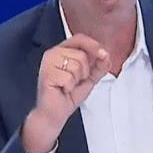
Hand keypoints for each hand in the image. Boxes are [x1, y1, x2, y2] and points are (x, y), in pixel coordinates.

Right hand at [22, 34, 110, 152]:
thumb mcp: (90, 78)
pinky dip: (69, 87)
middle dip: (85, 72)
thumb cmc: (68, 95)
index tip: (104, 55)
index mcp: (63, 51)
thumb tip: (106, 55)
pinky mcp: (46, 74)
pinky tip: (62, 90)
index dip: (94, 45)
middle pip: (81, 54)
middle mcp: (53, 53)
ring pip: (76, 65)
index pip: (80, 39)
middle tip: (74, 81)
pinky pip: (69, 77)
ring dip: (76, 80)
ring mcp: (48, 62)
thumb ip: (99, 66)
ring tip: (67, 86)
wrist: (54, 113)